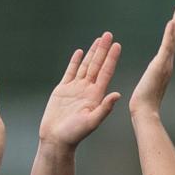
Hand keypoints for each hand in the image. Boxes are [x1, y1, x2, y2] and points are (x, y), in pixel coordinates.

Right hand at [38, 32, 120, 149]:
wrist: (56, 140)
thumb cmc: (74, 134)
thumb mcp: (92, 122)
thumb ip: (105, 108)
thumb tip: (117, 95)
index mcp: (96, 96)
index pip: (105, 72)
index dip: (111, 58)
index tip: (117, 45)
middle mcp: (87, 90)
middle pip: (97, 65)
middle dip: (103, 50)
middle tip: (109, 34)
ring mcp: (75, 89)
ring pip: (85, 66)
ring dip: (92, 52)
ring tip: (98, 39)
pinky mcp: (62, 90)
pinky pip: (70, 72)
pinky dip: (75, 61)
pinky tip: (80, 51)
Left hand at [129, 3, 174, 116]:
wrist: (144, 112)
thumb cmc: (144, 105)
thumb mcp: (148, 87)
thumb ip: (151, 81)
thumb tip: (151, 80)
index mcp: (163, 67)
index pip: (170, 45)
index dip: (174, 31)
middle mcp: (168, 64)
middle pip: (174, 38)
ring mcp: (166, 64)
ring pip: (173, 39)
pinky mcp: (161, 66)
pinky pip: (166, 46)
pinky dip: (170, 34)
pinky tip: (173, 22)